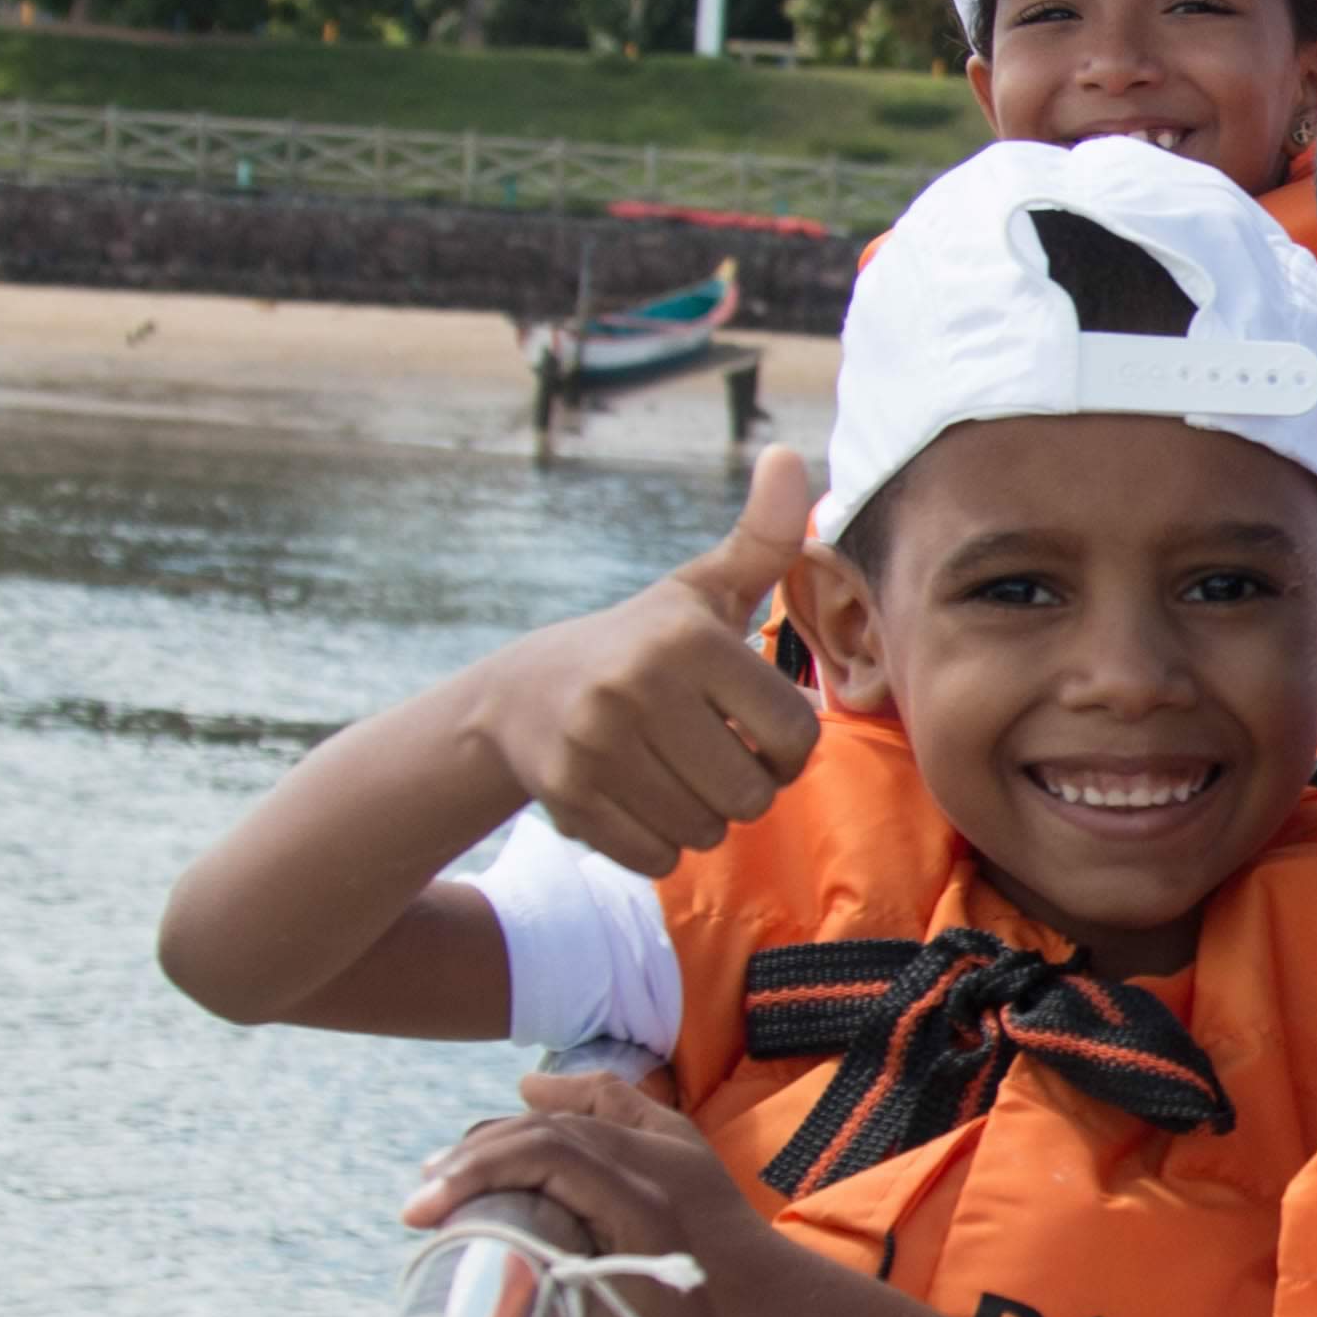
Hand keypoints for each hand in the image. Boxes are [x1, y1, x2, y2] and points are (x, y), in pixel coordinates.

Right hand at [411, 1092, 770, 1316]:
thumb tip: (450, 1310)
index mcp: (642, 1213)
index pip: (548, 1152)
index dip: (475, 1171)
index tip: (416, 1213)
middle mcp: (650, 1193)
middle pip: (556, 1134)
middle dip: (480, 1154)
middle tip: (420, 1196)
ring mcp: (649, 1202)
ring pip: (571, 1140)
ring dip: (506, 1148)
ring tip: (446, 1177)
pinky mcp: (639, 1221)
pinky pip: (585, 1160)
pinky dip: (542, 1150)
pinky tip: (507, 1151)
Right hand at [461, 447, 827, 873]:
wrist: (520, 696)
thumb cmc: (642, 645)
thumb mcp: (700, 591)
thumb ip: (762, 538)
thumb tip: (792, 458)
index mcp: (687, 640)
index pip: (796, 736)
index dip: (788, 747)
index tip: (756, 729)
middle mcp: (639, 688)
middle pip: (754, 794)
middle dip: (747, 787)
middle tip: (715, 758)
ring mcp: (597, 746)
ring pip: (708, 832)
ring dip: (704, 817)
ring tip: (674, 774)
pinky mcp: (569, 799)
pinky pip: (659, 858)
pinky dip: (659, 844)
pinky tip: (638, 798)